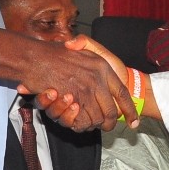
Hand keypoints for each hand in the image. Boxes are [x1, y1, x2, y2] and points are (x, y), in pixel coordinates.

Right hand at [0, 29, 137, 131]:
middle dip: (109, 123)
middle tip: (107, 125)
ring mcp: (84, 93)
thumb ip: (86, 44)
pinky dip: (79, 123)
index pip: (123, 93)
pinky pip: (81, 121)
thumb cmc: (58, 52)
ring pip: (96, 119)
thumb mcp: (80, 44)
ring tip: (87, 120)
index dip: (129, 109)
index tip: (134, 124)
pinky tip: (74, 116)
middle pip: (111, 112)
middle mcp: (97, 81)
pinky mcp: (72, 103)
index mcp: (103, 68)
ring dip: (92, 124)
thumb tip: (92, 56)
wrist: (33, 58)